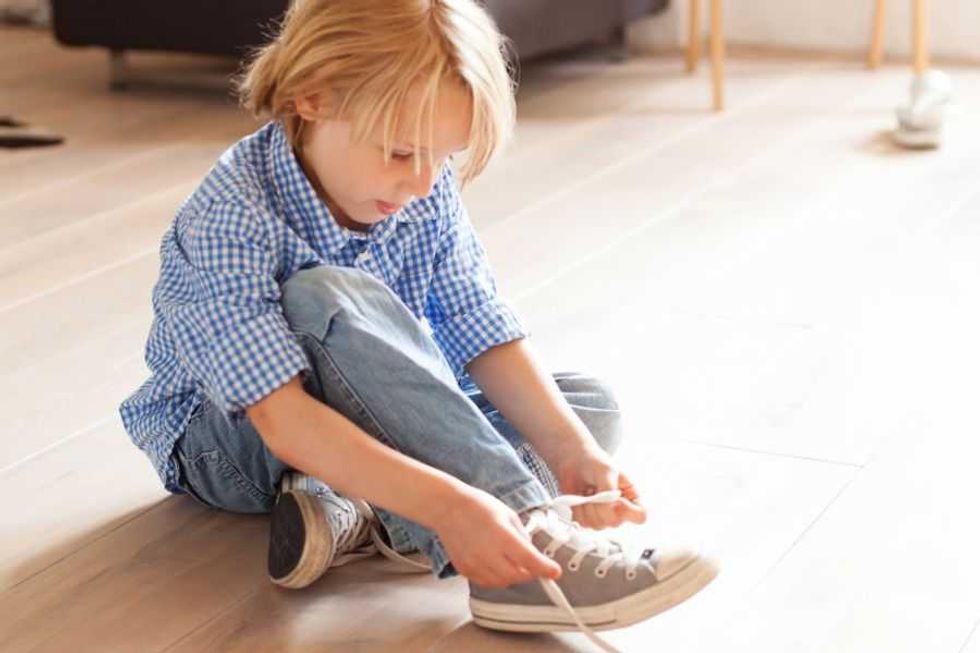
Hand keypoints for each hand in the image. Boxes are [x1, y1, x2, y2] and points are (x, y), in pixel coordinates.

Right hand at [431, 485, 562, 588]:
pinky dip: (496, 577)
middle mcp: (487, 552)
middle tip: (532, 565)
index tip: (555, 572)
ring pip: (502, 582)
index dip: (544, 568)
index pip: (528, 559)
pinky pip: (487, 582)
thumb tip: (531, 553)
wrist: (448, 508)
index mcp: (502, 535)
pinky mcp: (465, 569)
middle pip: (517, 576)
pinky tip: (496, 563)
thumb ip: (522, 536)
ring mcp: (474, 563)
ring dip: (513, 576)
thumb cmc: (478, 506)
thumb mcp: (508, 514)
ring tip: (512, 561)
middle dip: (529, 573)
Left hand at [552, 444, 646, 529]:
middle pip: (614, 523)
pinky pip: (581, 523)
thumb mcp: (607, 471)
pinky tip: (580, 496)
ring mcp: (602, 518)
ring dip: (587, 505)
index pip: (640, 517)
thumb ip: (609, 491)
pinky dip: (577, 508)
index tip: (615, 498)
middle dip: (600, 504)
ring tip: (588, 490)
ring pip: (596, 525)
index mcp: (632, 499)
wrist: (576, 461)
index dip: (627, 511)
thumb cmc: (596, 463)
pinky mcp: (586, 520)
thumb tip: (608, 510)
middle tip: (595, 488)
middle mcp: (619, 512)